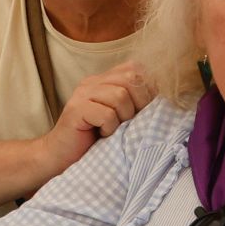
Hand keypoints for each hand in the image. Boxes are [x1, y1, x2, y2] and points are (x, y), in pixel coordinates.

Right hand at [38, 62, 155, 178]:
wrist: (61, 157)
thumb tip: (164, 97)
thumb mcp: (121, 117)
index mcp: (104, 80)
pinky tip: (101, 135)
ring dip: (123, 119)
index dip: (148, 89)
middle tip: (129, 123)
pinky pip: (107, 114)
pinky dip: (109, 129)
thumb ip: (135, 102)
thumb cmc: (95, 140)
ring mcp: (82, 94)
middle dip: (139, 103)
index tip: (143, 111)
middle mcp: (92, 82)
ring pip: (120, 95)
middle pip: (131, 78)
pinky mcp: (76, 109)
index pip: (136, 68)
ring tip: (113, 130)